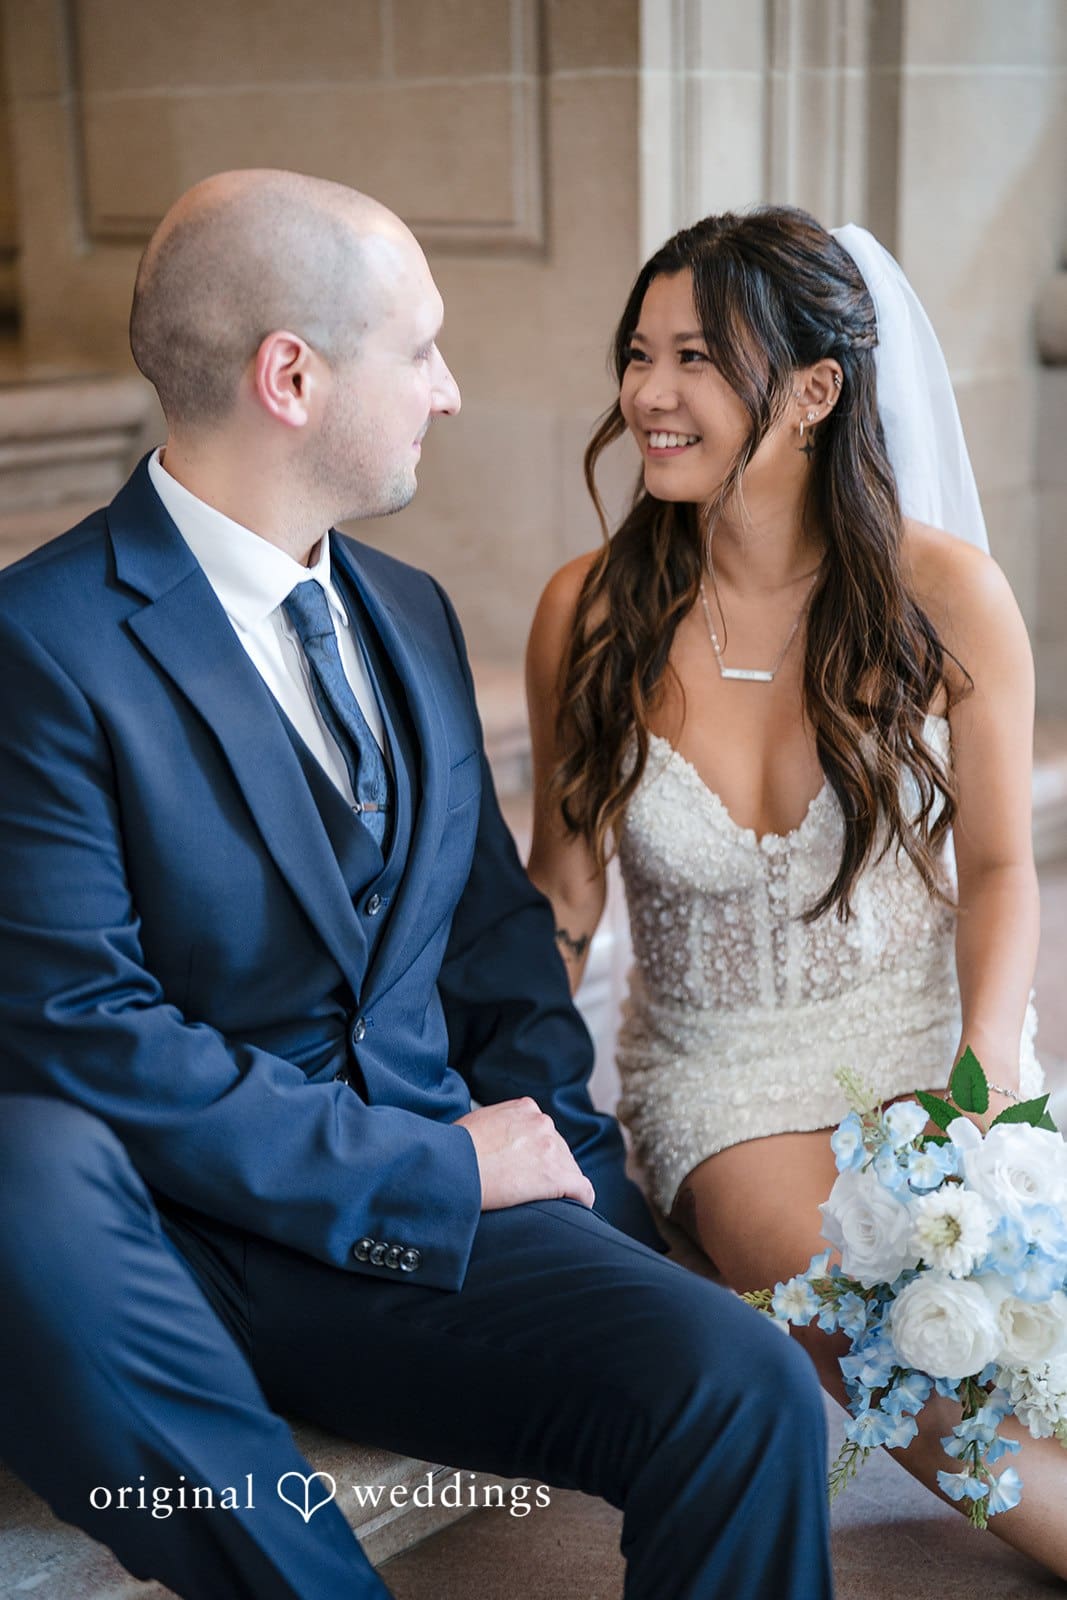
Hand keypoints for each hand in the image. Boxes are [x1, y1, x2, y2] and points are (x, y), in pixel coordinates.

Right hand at [455, 1098, 595, 1212]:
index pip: (543, 1131)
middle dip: (547, 1167)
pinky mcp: (558, 1177)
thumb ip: (499, 1123)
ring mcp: (552, 1149)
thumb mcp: (478, 1121)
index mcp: (525, 1109)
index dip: (536, 1151)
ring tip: (543, 1201)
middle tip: (529, 1188)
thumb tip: (498, 1138)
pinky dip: (580, 1199)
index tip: (526, 1167)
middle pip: (558, 1149)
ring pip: (570, 1169)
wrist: (455, 1169)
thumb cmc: (455, 1150)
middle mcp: (543, 1124)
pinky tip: (575, 1207)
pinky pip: (583, 1190)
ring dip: (560, 1184)